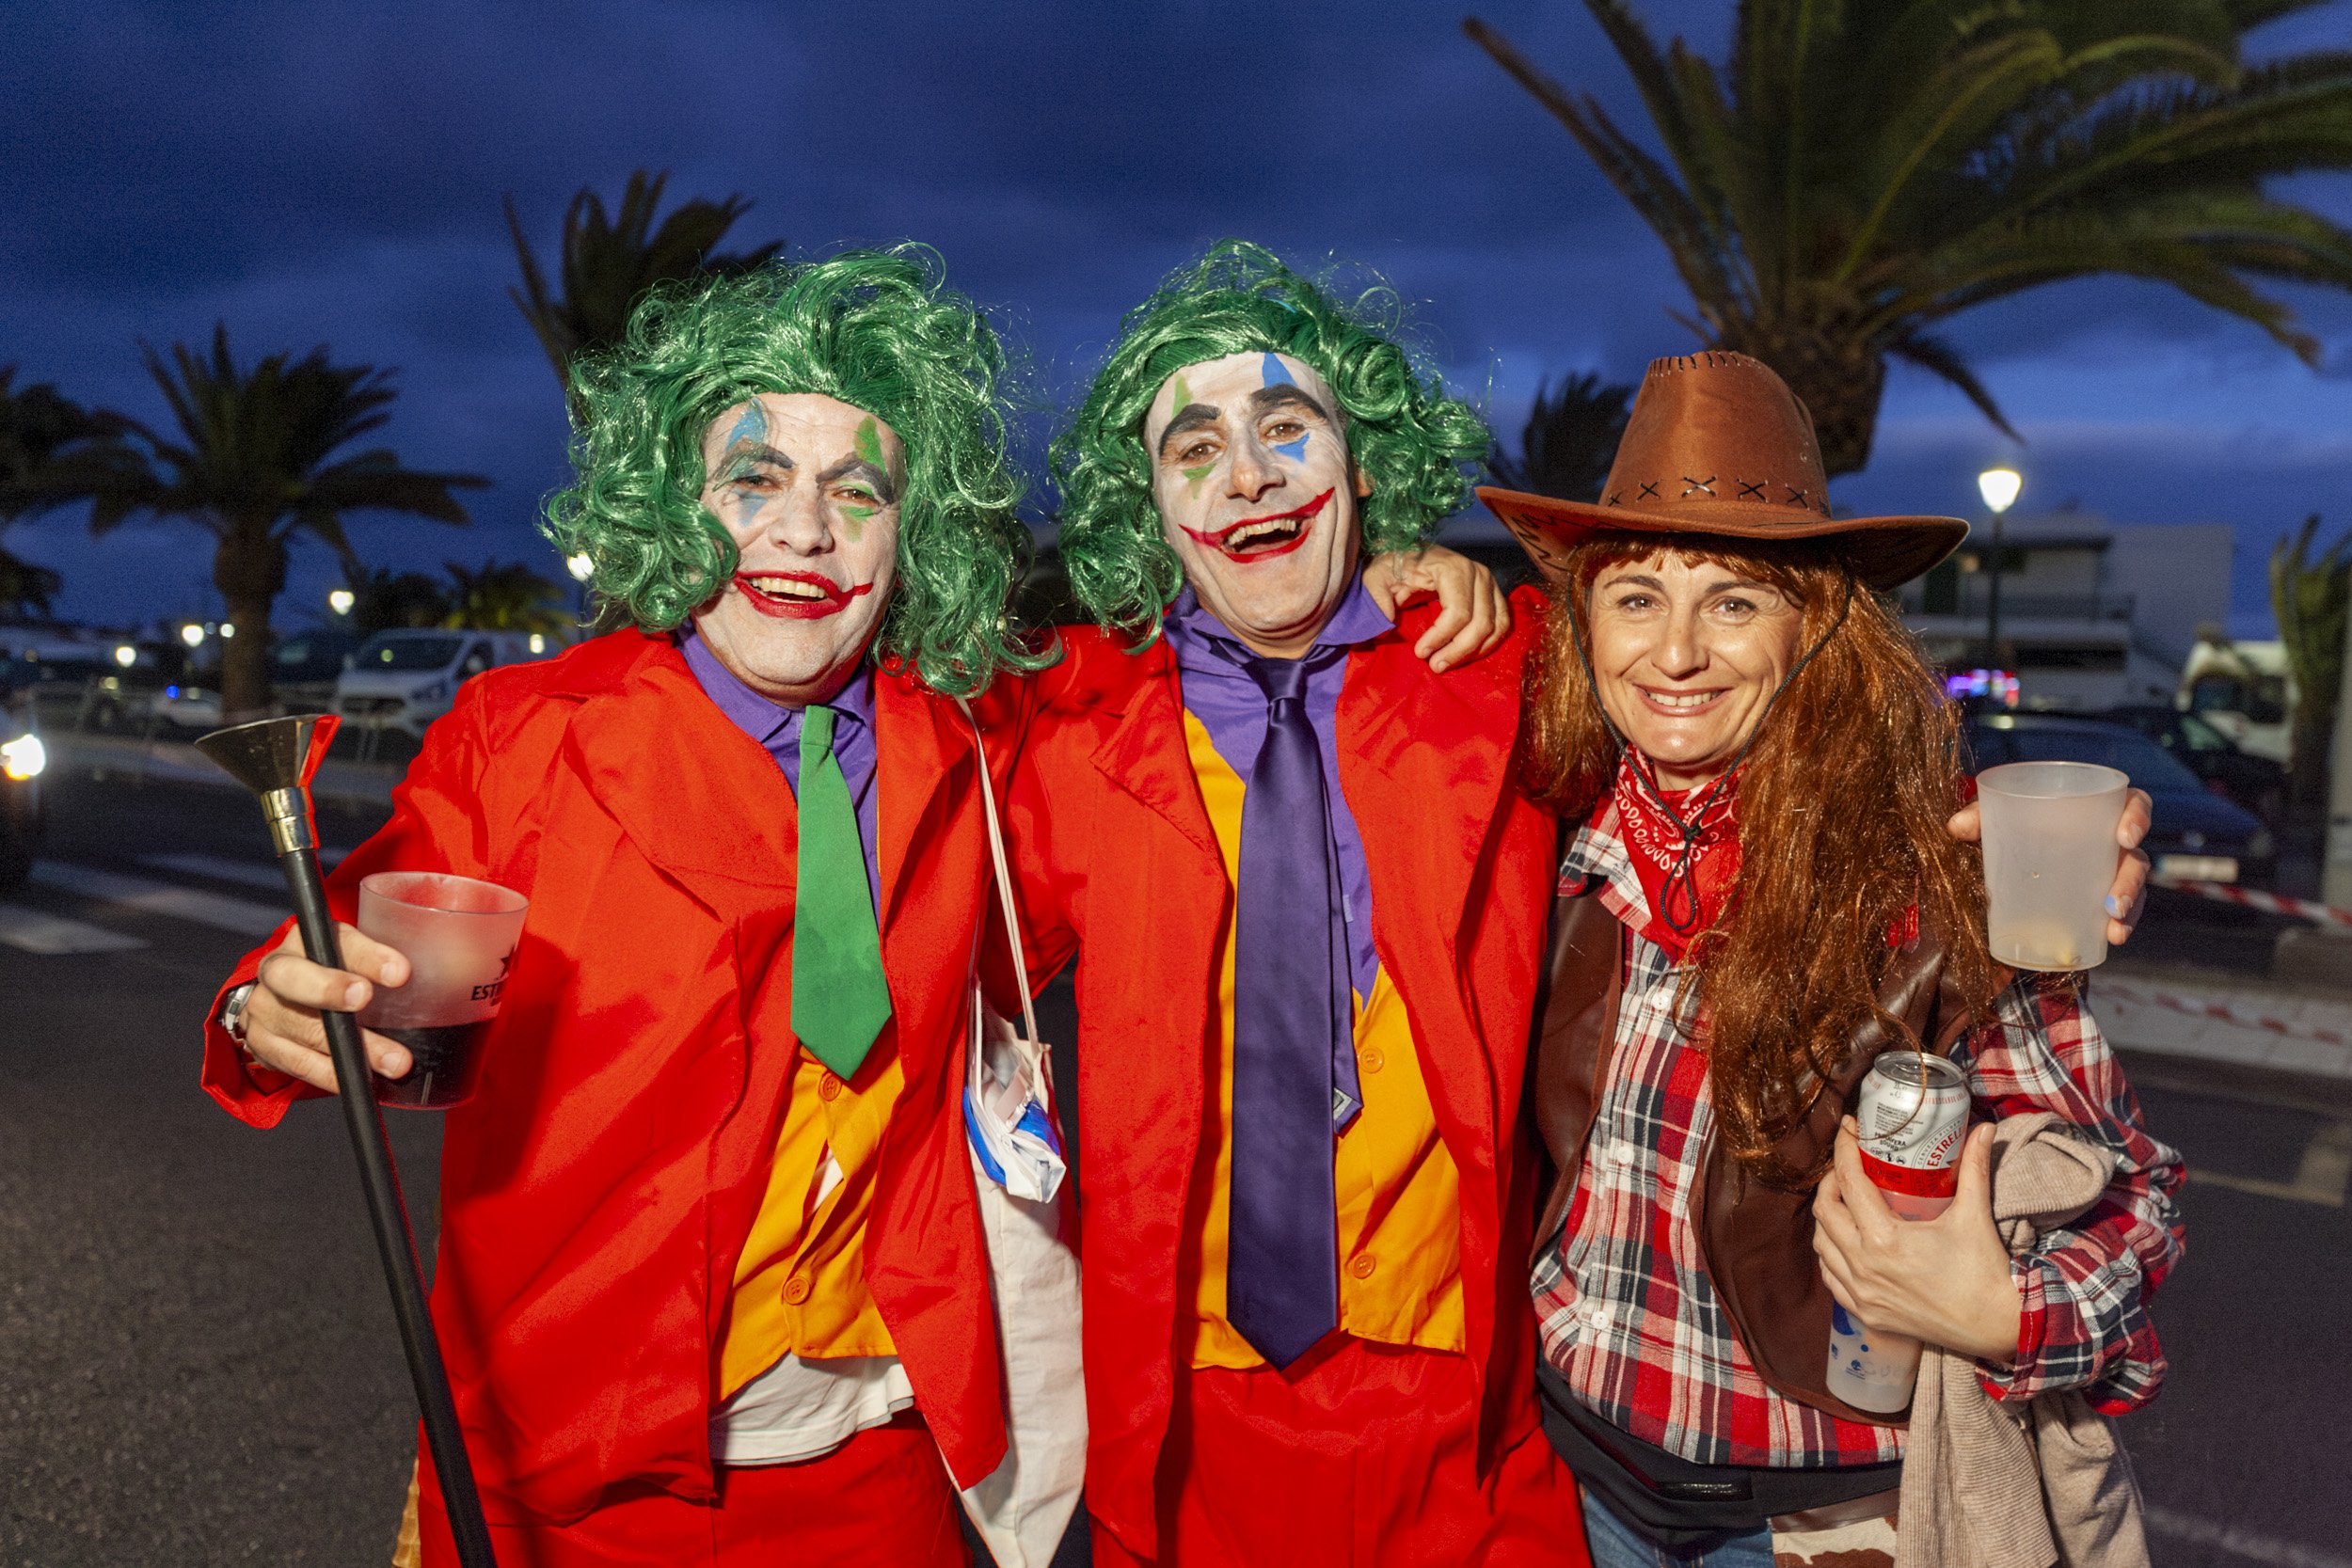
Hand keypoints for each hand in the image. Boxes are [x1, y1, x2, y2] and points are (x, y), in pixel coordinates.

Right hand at [240, 924, 414, 1093]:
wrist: (281, 999)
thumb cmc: (333, 973)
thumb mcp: (356, 956)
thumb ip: (387, 962)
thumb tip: (455, 972)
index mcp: (306, 939)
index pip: (335, 939)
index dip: (367, 956)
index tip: (400, 972)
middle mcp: (276, 971)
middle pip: (294, 977)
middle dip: (329, 989)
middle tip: (365, 999)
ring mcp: (264, 1010)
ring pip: (302, 1028)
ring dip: (349, 1049)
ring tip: (394, 1062)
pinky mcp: (263, 1046)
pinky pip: (297, 1063)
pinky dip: (331, 1074)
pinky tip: (360, 1079)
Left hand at [1360, 545, 1511, 670]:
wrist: (1412, 555)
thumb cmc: (1396, 566)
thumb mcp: (1377, 576)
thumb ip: (1376, 596)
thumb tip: (1388, 621)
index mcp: (1453, 568)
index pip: (1458, 611)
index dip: (1440, 637)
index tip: (1420, 653)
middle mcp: (1478, 574)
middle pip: (1480, 623)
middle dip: (1457, 651)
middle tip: (1435, 666)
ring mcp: (1490, 584)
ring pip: (1494, 627)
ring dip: (1473, 652)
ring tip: (1447, 663)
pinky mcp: (1494, 594)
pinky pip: (1501, 625)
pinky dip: (1487, 644)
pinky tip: (1466, 656)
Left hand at [1812, 1119, 2022, 1363]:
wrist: (1997, 1327)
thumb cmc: (1985, 1271)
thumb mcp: (1974, 1215)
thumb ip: (1973, 1168)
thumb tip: (1983, 1128)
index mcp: (1885, 1240)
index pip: (1849, 1183)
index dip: (1844, 1151)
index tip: (1848, 1131)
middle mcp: (1864, 1267)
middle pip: (1824, 1212)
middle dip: (1830, 1182)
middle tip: (1848, 1169)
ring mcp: (1861, 1294)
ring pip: (1821, 1245)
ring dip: (1827, 1220)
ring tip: (1845, 1202)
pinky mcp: (1866, 1314)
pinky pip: (1830, 1278)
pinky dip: (1830, 1255)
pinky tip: (1844, 1243)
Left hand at [1947, 787, 2150, 947]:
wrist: (2005, 864)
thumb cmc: (2011, 829)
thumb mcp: (1996, 820)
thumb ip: (1979, 817)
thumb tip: (1955, 826)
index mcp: (2093, 812)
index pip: (2132, 805)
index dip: (2137, 816)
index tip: (2125, 836)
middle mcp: (2107, 843)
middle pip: (2135, 855)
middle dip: (2131, 878)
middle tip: (2113, 899)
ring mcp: (2108, 874)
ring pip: (2132, 888)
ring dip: (2128, 906)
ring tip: (2112, 922)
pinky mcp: (2098, 901)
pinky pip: (2120, 913)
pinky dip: (2120, 925)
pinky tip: (2112, 937)